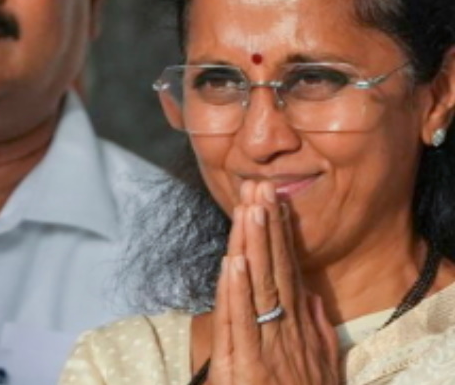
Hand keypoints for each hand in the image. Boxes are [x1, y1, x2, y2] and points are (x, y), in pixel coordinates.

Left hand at [209, 181, 339, 383]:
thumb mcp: (319, 368)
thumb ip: (316, 332)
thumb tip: (312, 296)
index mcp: (296, 329)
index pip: (286, 272)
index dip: (279, 235)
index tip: (273, 201)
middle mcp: (283, 332)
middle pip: (272, 270)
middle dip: (265, 227)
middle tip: (259, 187)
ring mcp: (263, 347)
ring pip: (255, 288)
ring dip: (252, 246)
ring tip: (249, 209)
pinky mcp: (243, 366)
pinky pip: (238, 323)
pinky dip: (235, 291)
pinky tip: (234, 262)